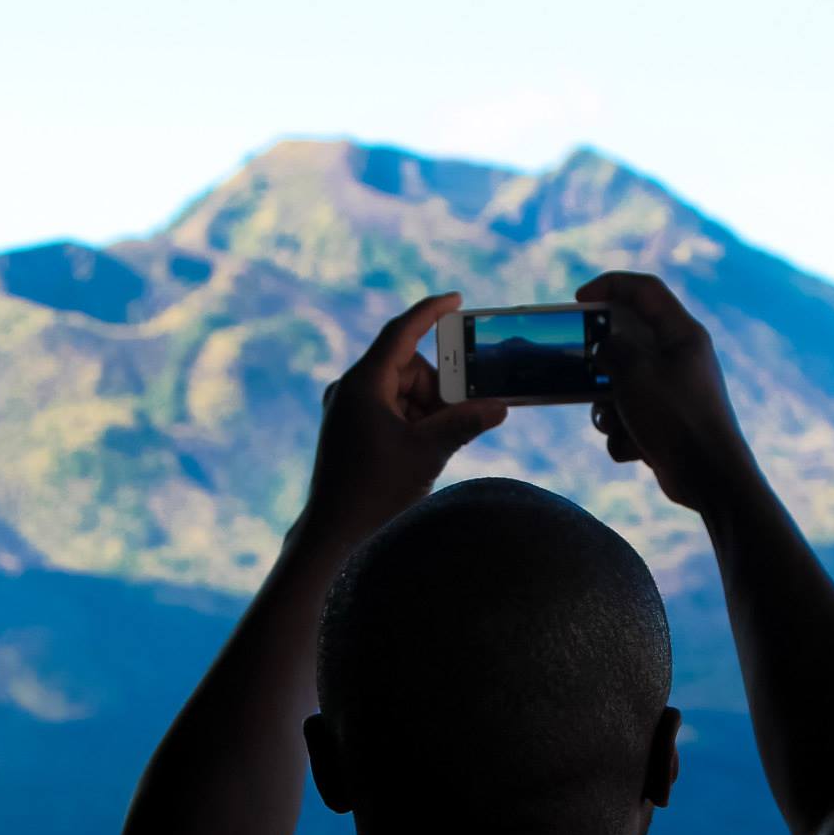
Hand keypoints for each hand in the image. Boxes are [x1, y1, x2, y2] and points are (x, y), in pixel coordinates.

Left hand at [301, 293, 508, 545]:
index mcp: (363, 384)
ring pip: (402, 391)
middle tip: (467, 409)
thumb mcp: (428, 453)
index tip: (457, 300)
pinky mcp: (350, 428)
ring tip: (443, 439)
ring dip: (429, 409)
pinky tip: (427, 445)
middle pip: (408, 367)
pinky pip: (390, 409)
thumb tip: (499, 406)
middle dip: (440, 386)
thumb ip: (465, 423)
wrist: (334, 534)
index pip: (401, 332)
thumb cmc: (374, 492)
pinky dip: (413, 420)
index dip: (431, 312)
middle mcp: (351, 389)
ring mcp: (348, 409)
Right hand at [578, 271, 750, 513]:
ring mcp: (674, 391)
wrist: (709, 478)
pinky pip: (631, 417)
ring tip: (616, 424)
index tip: (578, 299)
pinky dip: (625, 434)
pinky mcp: (667, 422)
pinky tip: (636, 450)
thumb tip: (605, 350)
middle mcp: (681, 357)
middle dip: (601, 363)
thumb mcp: (634, 373)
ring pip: (622, 385)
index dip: (610, 286)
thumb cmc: (675, 418)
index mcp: (682, 334)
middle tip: (581, 370)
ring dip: (608, 408)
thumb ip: (612, 349)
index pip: (645, 290)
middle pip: (628, 342)